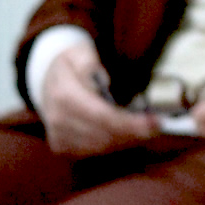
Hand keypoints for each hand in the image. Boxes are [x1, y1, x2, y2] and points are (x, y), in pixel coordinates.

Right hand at [41, 43, 156, 155]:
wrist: (46, 79)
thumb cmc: (70, 63)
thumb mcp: (80, 52)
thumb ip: (92, 63)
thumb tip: (106, 83)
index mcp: (64, 95)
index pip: (101, 116)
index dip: (130, 123)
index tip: (155, 122)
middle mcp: (59, 120)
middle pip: (104, 135)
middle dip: (135, 133)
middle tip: (159, 125)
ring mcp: (58, 136)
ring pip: (100, 147)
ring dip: (127, 140)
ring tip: (148, 129)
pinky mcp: (61, 146)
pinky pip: (92, 151)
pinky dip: (113, 144)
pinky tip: (128, 134)